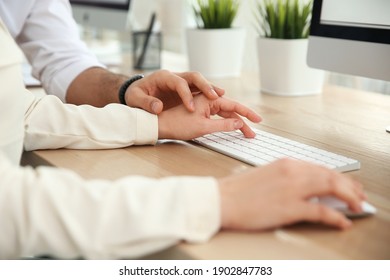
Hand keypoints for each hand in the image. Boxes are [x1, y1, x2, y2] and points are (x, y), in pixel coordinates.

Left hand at [125, 70, 224, 113]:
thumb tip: (158, 107)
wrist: (136, 92)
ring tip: (222, 96)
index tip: (190, 108)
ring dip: (210, 88)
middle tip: (216, 96)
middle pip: (194, 76)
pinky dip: (208, 94)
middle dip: (205, 85)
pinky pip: (199, 90)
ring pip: (199, 82)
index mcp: (163, 77)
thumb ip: (146, 103)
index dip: (186, 94)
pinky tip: (218, 101)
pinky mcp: (185, 90)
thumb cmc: (135, 95)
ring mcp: (181, 82)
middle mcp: (175, 77)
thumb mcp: (135, 99)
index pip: (178, 83)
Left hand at [157, 94, 261, 139]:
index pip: (233, 105)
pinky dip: (225, 121)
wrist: (159, 125)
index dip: (247, 113)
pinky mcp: (200, 110)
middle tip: (252, 133)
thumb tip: (239, 123)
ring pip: (224, 112)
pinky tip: (231, 127)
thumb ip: (223, 125)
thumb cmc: (177, 125)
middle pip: (230, 109)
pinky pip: (216, 115)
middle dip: (242, 121)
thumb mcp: (203, 127)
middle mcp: (207, 98)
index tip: (258, 120)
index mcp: (208, 98)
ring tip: (245, 132)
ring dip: (234, 122)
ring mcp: (203, 104)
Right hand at [218, 159, 365, 229]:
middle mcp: (292, 172)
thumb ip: (286, 179)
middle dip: (349, 186)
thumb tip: (304, 188)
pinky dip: (336, 217)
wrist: (221, 199)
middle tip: (358, 195)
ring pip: (332, 188)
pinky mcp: (290, 207)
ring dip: (349, 198)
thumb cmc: (237, 190)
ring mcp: (292, 189)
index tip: (346, 184)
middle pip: (331, 176)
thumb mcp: (265, 176)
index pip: (320, 168)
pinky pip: (321, 211)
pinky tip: (342, 221)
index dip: (338, 177)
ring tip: (356, 205)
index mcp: (286, 163)